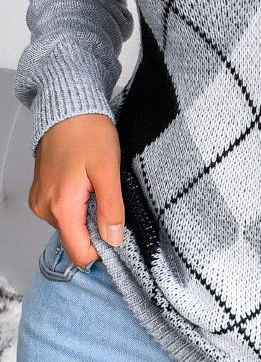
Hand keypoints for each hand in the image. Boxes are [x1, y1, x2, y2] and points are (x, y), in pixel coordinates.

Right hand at [29, 113, 124, 265]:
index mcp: (61, 206)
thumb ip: (111, 208)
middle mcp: (45, 208)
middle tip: (108, 197)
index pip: (80, 254)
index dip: (103, 248)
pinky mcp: (42, 193)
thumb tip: (113, 239)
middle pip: (76, 240)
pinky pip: (64, 212)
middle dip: (97, 227)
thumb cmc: (87, 131)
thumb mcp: (108, 170)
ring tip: (96, 185)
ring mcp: (42, 201)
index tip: (117, 230)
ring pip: (71, 226)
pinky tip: (86, 183)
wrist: (68, 108)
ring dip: (88, 213)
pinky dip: (79, 204)